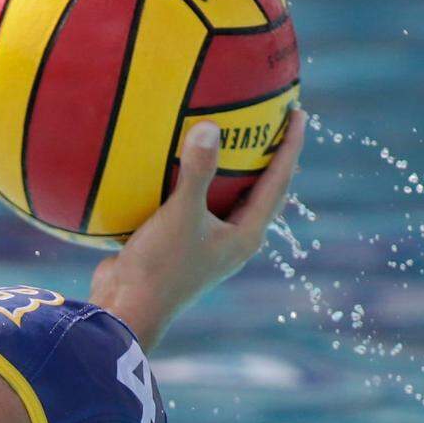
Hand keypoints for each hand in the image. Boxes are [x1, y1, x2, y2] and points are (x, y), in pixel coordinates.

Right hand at [89, 108, 306, 352]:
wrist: (125, 309)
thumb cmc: (161, 267)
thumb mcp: (180, 215)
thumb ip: (198, 172)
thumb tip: (210, 127)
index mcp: (245, 236)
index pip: (278, 184)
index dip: (290, 147)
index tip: (298, 113)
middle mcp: (232, 241)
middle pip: (261, 192)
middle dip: (269, 159)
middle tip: (272, 123)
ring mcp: (206, 245)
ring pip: (227, 200)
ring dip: (230, 172)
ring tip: (229, 138)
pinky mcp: (180, 247)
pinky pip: (193, 207)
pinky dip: (192, 184)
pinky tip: (175, 164)